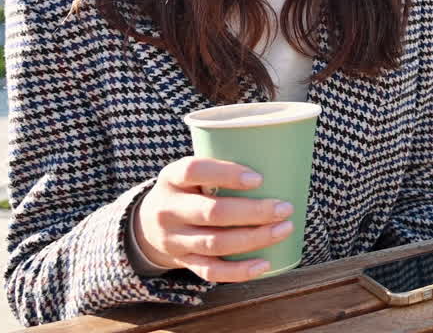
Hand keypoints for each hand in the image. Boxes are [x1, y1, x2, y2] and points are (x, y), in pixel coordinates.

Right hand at [134, 156, 296, 281]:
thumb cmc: (189, 188)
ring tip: (284, 229)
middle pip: (211, 212)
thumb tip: (282, 161)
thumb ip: (223, 167)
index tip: (259, 179)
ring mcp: (173, 239)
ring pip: (215, 242)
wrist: (148, 223)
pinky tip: (265, 263)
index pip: (193, 171)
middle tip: (285, 208)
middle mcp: (168, 209)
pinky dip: (239, 270)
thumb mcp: (193, 172)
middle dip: (253, 211)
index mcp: (171, 178)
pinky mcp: (182, 261)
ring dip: (254, 238)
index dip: (226, 174)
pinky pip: (211, 270)